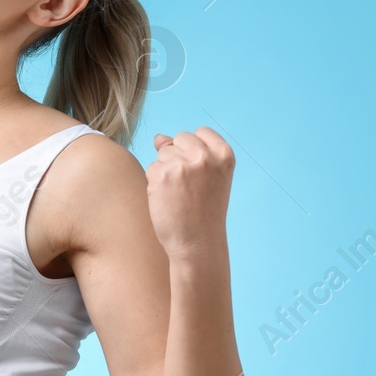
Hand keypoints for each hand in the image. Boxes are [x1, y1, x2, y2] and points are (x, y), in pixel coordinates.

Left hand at [148, 126, 234, 260]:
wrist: (198, 243)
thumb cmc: (204, 212)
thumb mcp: (209, 178)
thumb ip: (189, 153)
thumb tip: (159, 138)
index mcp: (224, 155)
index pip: (201, 132)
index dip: (194, 149)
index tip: (198, 171)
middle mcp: (205, 156)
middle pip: (180, 139)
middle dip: (178, 157)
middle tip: (189, 186)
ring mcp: (182, 164)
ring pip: (163, 154)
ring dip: (166, 171)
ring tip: (179, 195)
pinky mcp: (161, 175)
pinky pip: (151, 168)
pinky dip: (155, 183)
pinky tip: (168, 200)